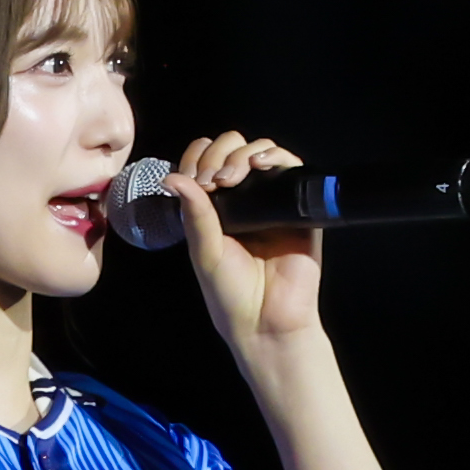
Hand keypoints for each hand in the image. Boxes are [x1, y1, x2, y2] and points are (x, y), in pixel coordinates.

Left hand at [168, 130, 324, 361]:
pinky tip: (261, 165)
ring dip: (244, 153)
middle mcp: (241, 201)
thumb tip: (172, 178)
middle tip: (214, 180)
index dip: (197, 158)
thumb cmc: (230, 293)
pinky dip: (276, 157)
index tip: (193, 175)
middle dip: (219, 153)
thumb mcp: (205, 252)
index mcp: (212, 210)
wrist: (268, 318)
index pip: (204, 165)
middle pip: (232, 151)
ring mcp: (270, 201)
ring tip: (233, 177)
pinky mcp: (297, 206)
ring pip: (261, 153)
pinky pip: (291, 169)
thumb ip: (194, 214)